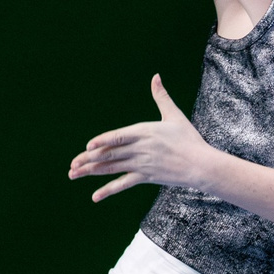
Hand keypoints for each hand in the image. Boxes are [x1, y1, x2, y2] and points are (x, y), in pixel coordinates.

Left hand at [68, 76, 211, 200]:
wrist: (201, 165)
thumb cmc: (189, 139)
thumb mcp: (174, 115)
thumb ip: (161, 97)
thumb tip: (155, 76)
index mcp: (144, 132)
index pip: (118, 137)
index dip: (102, 141)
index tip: (87, 146)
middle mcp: (140, 149)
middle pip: (110, 154)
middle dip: (88, 160)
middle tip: (72, 165)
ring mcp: (141, 165)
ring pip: (112, 168)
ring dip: (92, 172)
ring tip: (74, 174)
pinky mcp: (145, 177)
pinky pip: (123, 184)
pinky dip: (108, 190)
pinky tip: (95, 196)